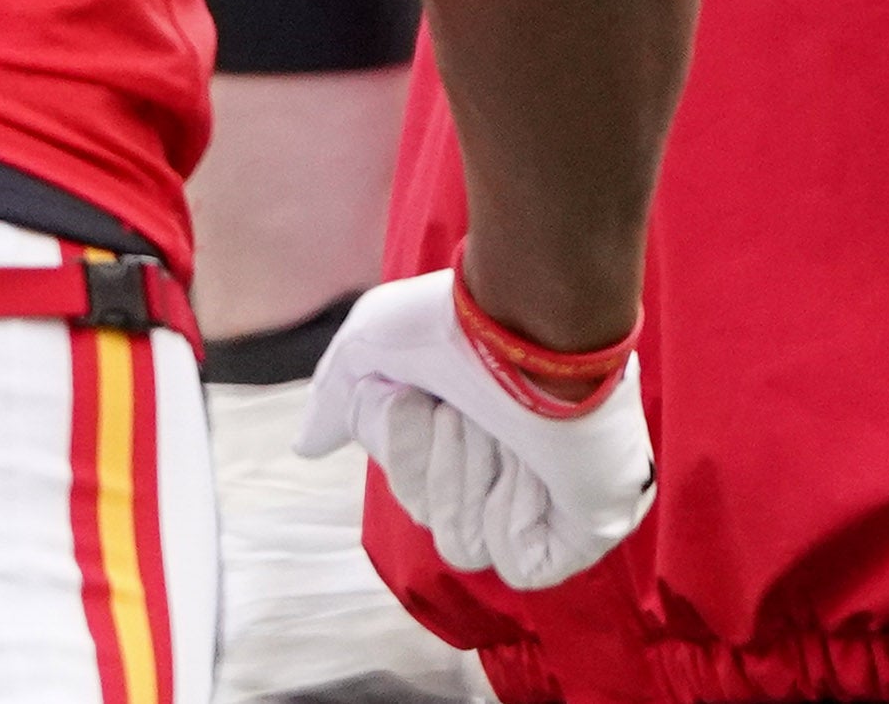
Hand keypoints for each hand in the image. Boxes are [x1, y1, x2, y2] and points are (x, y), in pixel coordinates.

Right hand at [296, 272, 653, 589]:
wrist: (535, 324)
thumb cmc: (456, 324)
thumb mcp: (369, 344)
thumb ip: (337, 397)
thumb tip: (307, 444)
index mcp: (469, 432)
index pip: (414, 493)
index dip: (406, 456)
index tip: (416, 400)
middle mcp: (507, 467)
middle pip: (433, 522)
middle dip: (437, 466)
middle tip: (463, 413)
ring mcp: (547, 501)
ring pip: (467, 546)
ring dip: (469, 485)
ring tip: (502, 431)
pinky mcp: (581, 528)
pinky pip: (519, 565)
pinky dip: (510, 519)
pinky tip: (531, 467)